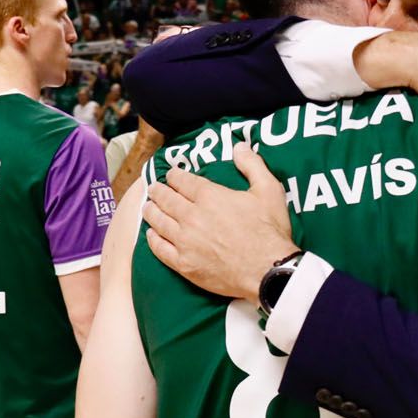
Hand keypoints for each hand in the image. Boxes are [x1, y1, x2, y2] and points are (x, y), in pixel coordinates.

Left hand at [142, 146, 295, 298]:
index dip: (174, 176)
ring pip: (158, 221)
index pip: (182, 181)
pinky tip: (151, 234)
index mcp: (209, 196)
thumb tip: (239, 146)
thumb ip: (252, 165)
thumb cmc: (269, 231)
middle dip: (158, 191)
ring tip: (148, 207)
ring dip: (151, 212)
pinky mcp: (183, 264)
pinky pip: (159, 248)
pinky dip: (152, 239)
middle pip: (166, 199)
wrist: (268, 271)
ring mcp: (185, 241)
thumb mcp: (268, 190)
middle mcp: (191, 216)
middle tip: (153, 189)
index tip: (170, 174)